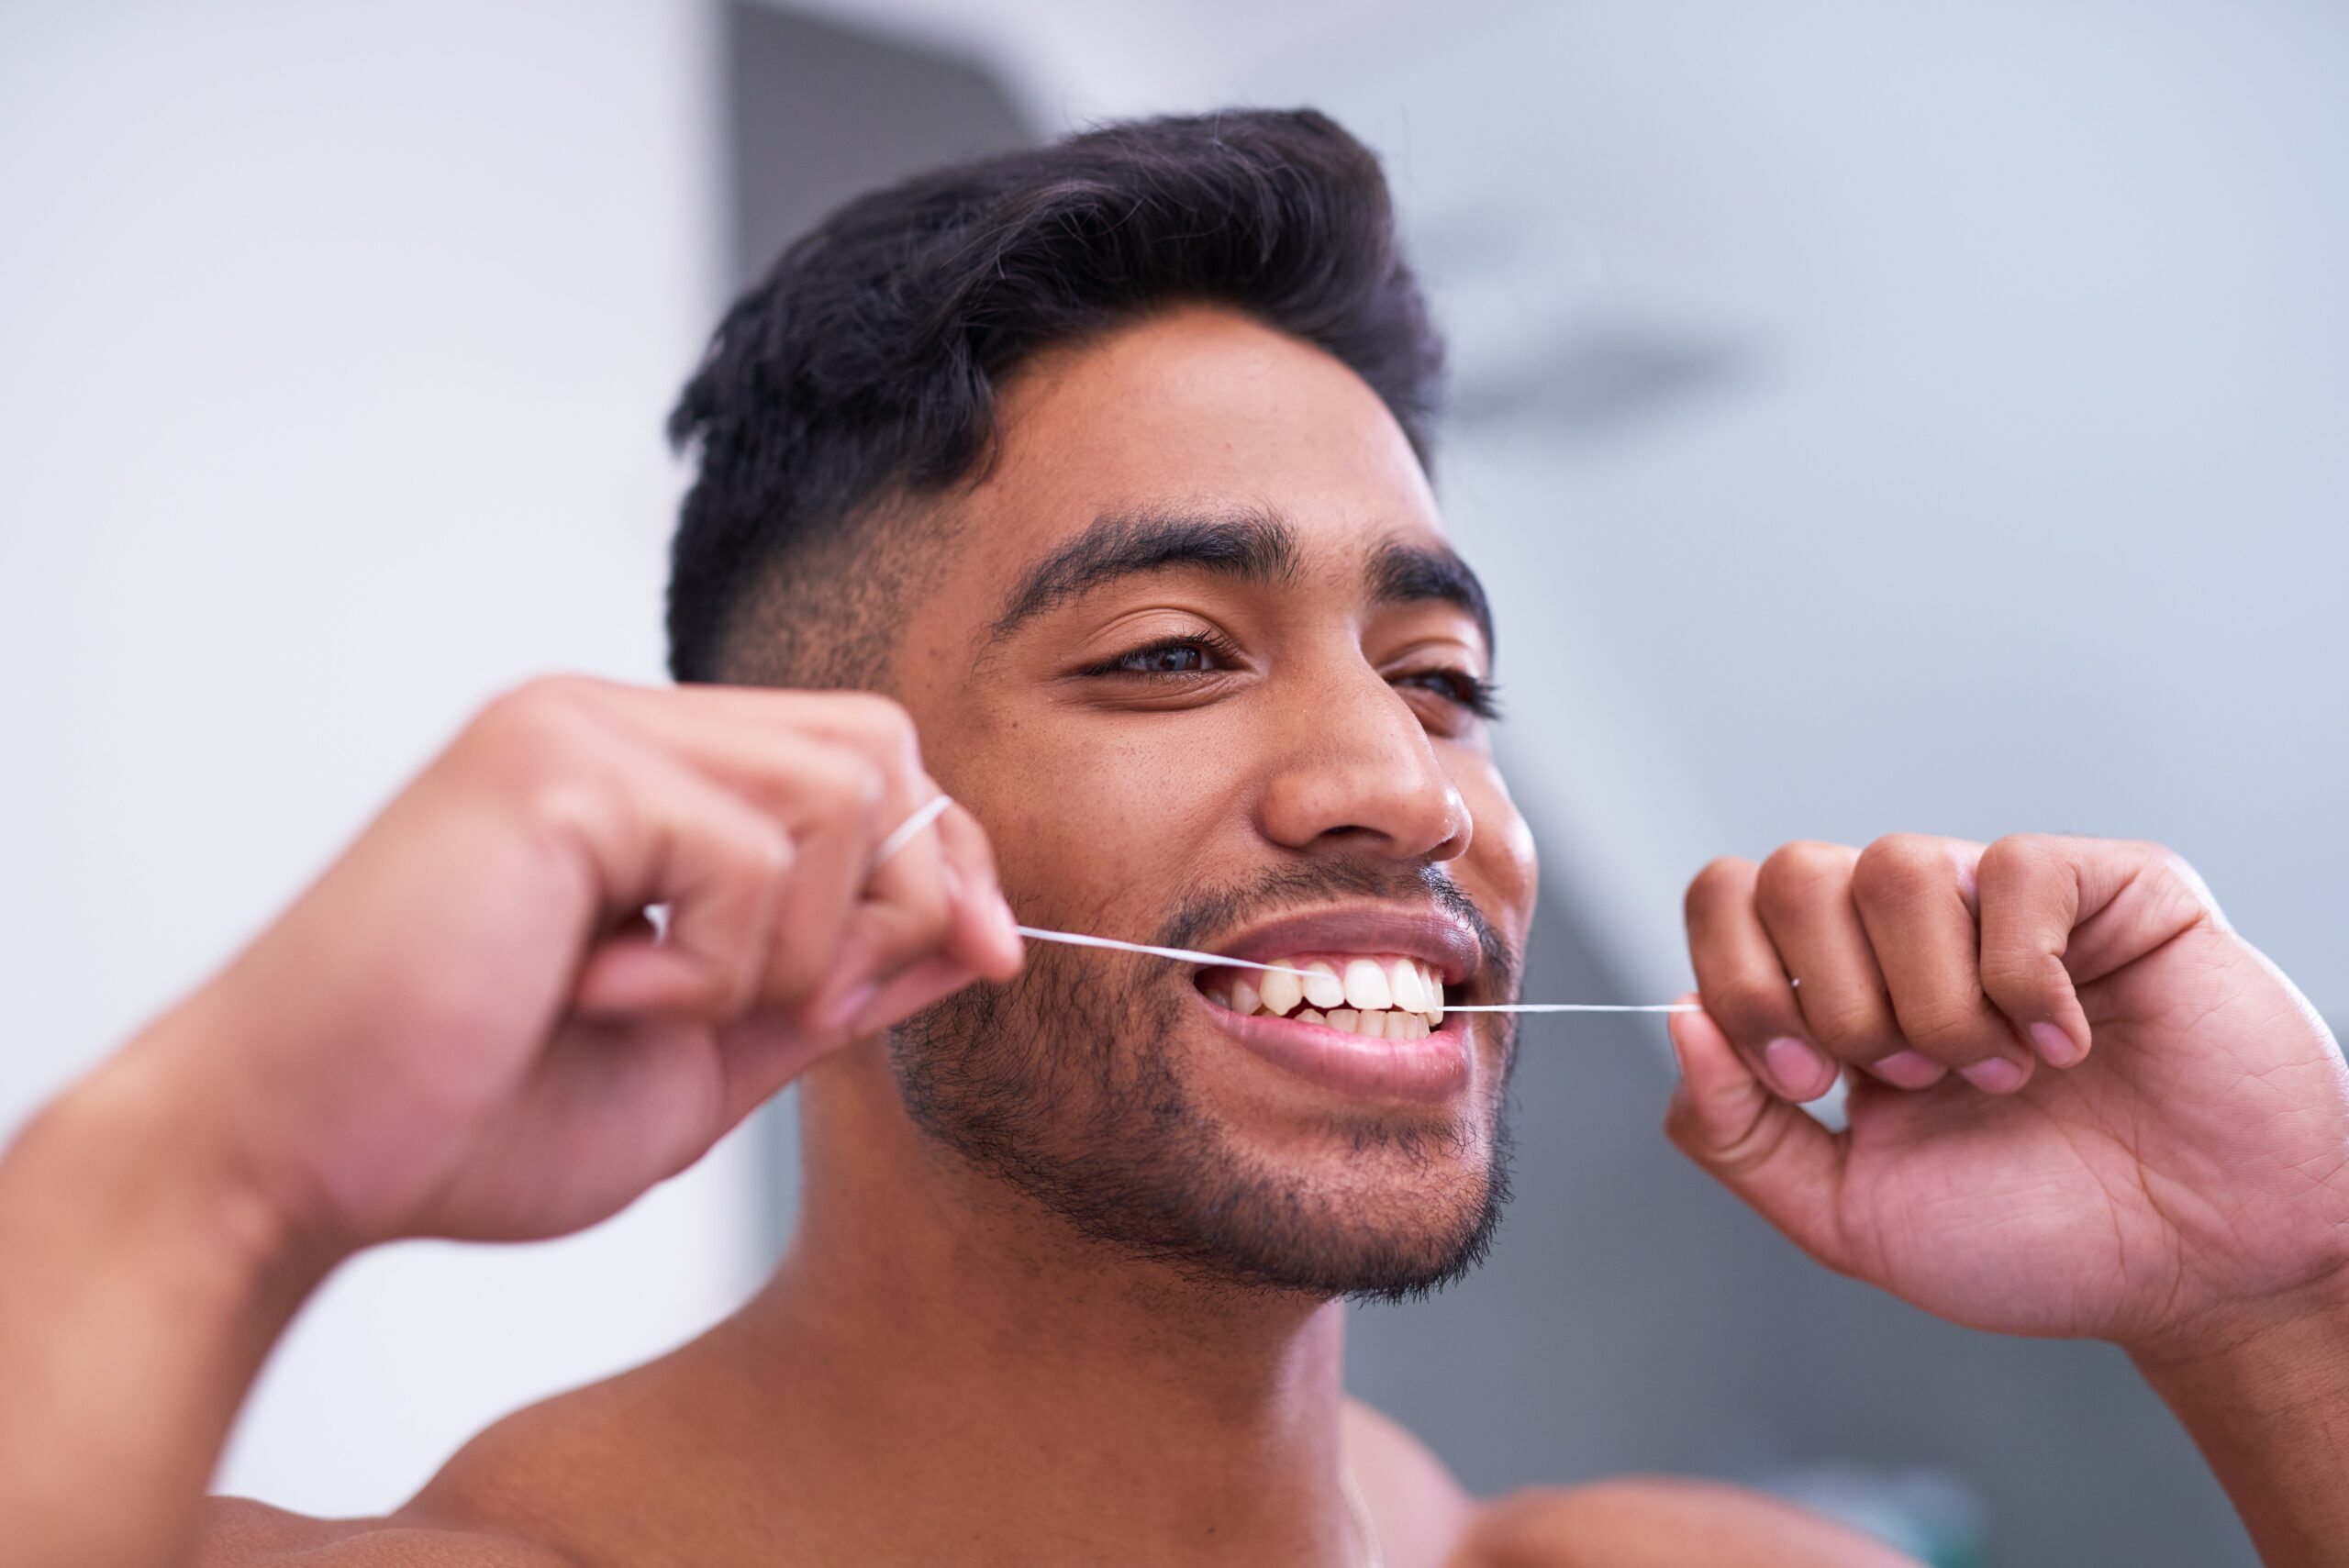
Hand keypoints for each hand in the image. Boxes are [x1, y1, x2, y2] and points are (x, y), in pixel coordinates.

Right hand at [101, 676, 1022, 1260]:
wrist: (292, 1161)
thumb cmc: (470, 1114)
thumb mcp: (710, 1051)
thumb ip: (838, 980)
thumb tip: (980, 933)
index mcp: (649, 776)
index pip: (867, 758)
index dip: (947, 855)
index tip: (987, 953)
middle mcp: (616, 721)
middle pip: (880, 746)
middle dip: (896, 893)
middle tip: (791, 1006)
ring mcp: (581, 728)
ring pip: (838, 795)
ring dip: (788, 947)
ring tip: (655, 1004)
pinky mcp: (556, 766)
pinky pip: (747, 855)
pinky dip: (704, 967)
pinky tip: (588, 994)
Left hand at [1668, 834, 2347, 1356]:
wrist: (2193, 1277)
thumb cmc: (2038, 1241)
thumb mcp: (1847, 1213)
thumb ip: (1734, 1132)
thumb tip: (1676, 1018)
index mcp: (1838, 988)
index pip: (1728, 899)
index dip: (1743, 986)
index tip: (1809, 1083)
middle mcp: (1911, 931)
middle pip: (1792, 873)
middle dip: (1836, 1004)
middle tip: (1911, 1082)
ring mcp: (2007, 901)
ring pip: (1896, 865)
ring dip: (1936, 1002)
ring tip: (1998, 1073)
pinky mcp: (2110, 887)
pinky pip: (2015, 872)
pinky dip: (2027, 983)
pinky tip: (2069, 1045)